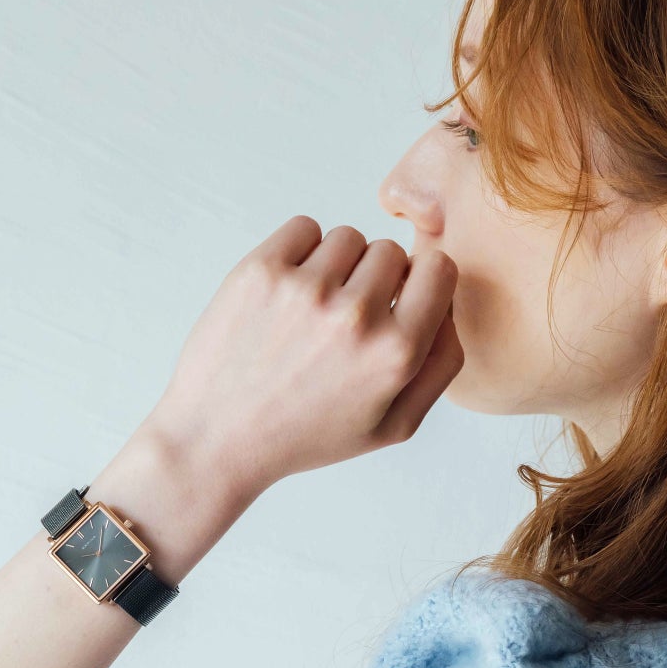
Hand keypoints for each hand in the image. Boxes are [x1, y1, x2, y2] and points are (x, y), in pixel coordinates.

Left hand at [138, 215, 463, 500]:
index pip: (440, 268)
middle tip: (341, 322)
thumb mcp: (392, 425)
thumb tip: (450, 307)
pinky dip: (299, 251)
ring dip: (336, 266)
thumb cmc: (305, 436)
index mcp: (396, 354)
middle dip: (374, 280)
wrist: (216, 440)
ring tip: (311, 312)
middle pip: (390, 252)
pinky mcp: (260, 271)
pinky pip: (303, 228)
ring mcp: (305, 289)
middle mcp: (355, 316)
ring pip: (347, 237)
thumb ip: (441, 366)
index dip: (421, 283)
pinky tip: (286, 295)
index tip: (398, 302)